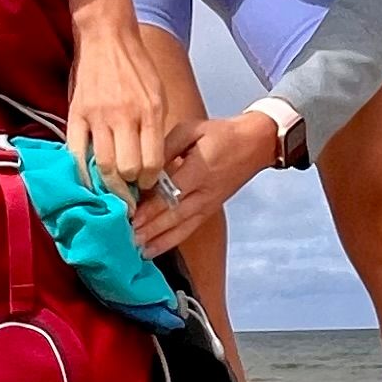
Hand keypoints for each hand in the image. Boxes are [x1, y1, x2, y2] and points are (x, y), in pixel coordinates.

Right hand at [64, 0, 172, 196]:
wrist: (107, 37)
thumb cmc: (136, 67)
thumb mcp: (158, 93)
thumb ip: (155, 127)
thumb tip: (152, 164)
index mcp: (150, 111)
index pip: (152, 162)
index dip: (150, 182)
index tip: (147, 186)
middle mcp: (125, 116)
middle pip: (128, 169)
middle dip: (130, 188)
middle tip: (130, 196)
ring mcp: (98, 116)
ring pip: (103, 166)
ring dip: (108, 186)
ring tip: (112, 194)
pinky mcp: (76, 114)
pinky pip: (76, 153)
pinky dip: (82, 174)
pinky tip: (88, 183)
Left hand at [131, 111, 273, 257]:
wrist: (255, 145)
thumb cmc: (221, 135)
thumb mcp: (192, 130)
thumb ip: (166, 147)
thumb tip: (142, 165)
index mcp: (199, 170)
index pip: (171, 192)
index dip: (150, 206)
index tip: (130, 215)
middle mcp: (203, 193)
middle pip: (173, 215)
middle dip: (149, 229)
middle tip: (126, 238)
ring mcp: (207, 206)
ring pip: (180, 228)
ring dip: (157, 240)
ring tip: (135, 250)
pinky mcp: (208, 212)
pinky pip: (187, 231)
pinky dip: (168, 243)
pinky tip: (151, 251)